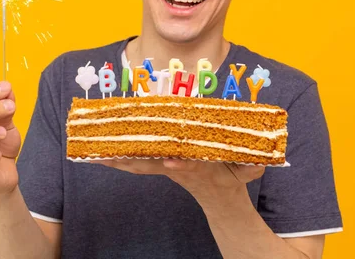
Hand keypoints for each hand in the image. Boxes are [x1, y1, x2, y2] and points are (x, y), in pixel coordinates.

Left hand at [95, 158, 264, 202]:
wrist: (222, 201)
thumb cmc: (234, 180)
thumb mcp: (246, 173)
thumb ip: (251, 169)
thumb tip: (259, 166)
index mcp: (199, 170)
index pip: (186, 167)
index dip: (179, 165)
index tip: (170, 163)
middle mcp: (178, 167)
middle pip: (151, 164)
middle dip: (129, 160)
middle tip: (104, 155)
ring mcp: (168, 167)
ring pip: (140, 163)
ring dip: (118, 158)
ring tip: (94, 153)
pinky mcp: (163, 165)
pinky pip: (139, 162)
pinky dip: (122, 157)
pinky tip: (104, 153)